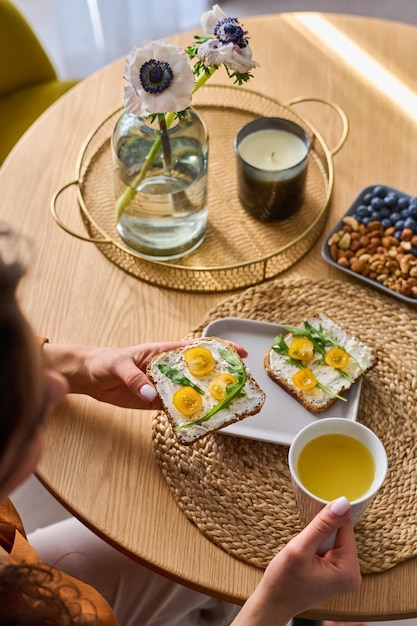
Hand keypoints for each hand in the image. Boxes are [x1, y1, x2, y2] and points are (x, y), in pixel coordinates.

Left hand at [43, 340, 247, 409]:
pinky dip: (187, 415)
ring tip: (225, 408)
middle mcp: (168, 369)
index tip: (238, 353)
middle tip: (239, 387)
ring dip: (206, 399)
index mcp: (163, 352)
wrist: (89, 377)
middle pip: (199, 372)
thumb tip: (151, 394)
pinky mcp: (155, 402)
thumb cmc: (104, 362)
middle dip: (220, 377)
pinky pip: (175, 409)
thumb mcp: (118, 366)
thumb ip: (134, 378)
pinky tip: (200, 422)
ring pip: (191, 392)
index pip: (196, 347)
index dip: (218, 349)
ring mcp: (163, 386)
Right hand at [231, 497, 360, 625]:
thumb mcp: (300, 548)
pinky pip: (331, 549)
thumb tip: (344, 502)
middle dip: (321, 533)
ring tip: (304, 555)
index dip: (325, 522)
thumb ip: (322, 524)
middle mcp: (353, 574)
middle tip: (304, 548)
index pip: (345, 526)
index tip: (309, 531)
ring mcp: (346, 576)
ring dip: (317, 540)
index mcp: (350, 570)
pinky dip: (317, 548)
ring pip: (335, 540)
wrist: (272, 604)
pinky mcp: (337, 574)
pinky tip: (306, 559)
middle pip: (342, 533)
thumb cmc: (283, 582)